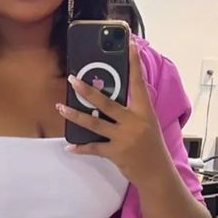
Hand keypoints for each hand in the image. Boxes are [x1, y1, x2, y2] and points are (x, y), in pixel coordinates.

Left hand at [56, 42, 170, 185]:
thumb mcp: (147, 122)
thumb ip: (132, 109)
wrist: (157, 173)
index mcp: (144, 111)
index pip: (138, 83)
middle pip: (106, 103)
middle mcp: (133, 122)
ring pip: (93, 123)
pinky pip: (93, 148)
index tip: (130, 45)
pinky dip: (80, 147)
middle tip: (72, 80)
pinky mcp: (115, 153)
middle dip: (87, 91)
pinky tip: (69, 146)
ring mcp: (123, 138)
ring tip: (60, 107)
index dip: (134, 63)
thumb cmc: (151, 144)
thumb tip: (111, 94)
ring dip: (75, 115)